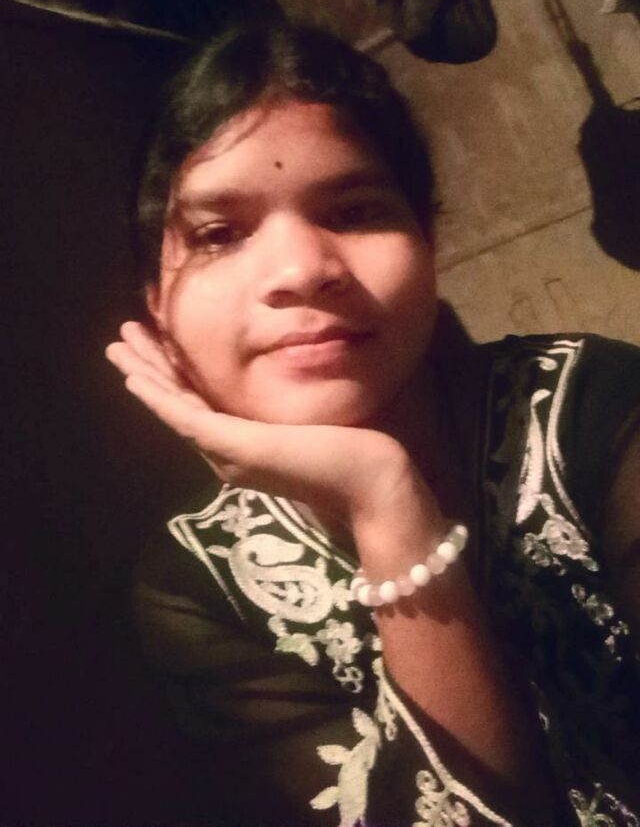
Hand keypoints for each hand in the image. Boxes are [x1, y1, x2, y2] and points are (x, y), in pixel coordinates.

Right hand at [105, 321, 416, 524]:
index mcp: (243, 446)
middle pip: (175, 403)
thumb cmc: (356, 452)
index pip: (194, 404)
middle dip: (146, 369)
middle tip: (118, 341)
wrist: (374, 485)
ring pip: (173, 407)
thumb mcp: (311, 422)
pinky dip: (160, 398)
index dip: (168, 374)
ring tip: (119, 348)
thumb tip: (290, 380)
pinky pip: (187, 418)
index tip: (151, 345)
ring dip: (144, 376)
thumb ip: (288, 410)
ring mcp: (229, 453)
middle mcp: (227, 453)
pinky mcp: (237, 448)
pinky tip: (137, 380)